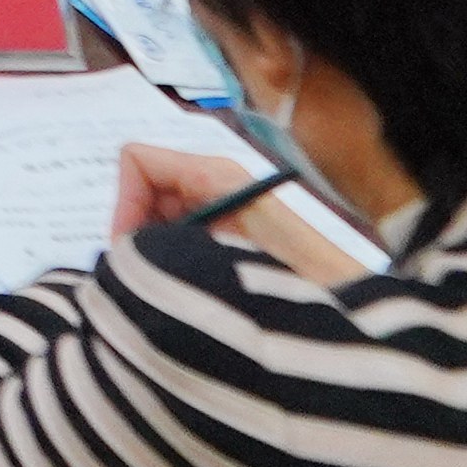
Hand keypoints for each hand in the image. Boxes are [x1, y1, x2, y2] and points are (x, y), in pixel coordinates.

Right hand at [112, 143, 377, 280]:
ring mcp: (220, 210)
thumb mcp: (220, 253)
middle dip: (131, 228)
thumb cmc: (290, 274)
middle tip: (138, 276)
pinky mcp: (227, 237)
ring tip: (163, 287)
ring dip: (149, 250)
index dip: (121, 202)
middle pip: (143, 189)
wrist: (345, 304)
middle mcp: (213, 183)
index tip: (125, 253)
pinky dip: (168, 261)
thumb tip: (123, 252)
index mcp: (213, 174)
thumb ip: (169, 244)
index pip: (137, 161)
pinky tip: (183, 291)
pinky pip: (178, 238)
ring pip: (156, 216)